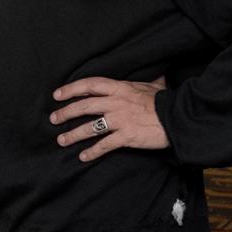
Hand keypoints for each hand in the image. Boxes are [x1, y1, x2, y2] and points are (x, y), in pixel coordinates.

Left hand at [50, 76, 168, 161]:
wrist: (179, 118)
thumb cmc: (165, 101)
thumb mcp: (151, 86)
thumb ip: (144, 82)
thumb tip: (156, 74)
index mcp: (119, 88)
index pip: (89, 85)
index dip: (71, 89)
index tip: (57, 95)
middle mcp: (115, 102)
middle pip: (84, 106)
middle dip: (65, 113)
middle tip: (53, 119)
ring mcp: (120, 120)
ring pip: (90, 127)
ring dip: (73, 134)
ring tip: (62, 140)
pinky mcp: (127, 136)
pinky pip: (105, 145)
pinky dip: (92, 152)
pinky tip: (83, 157)